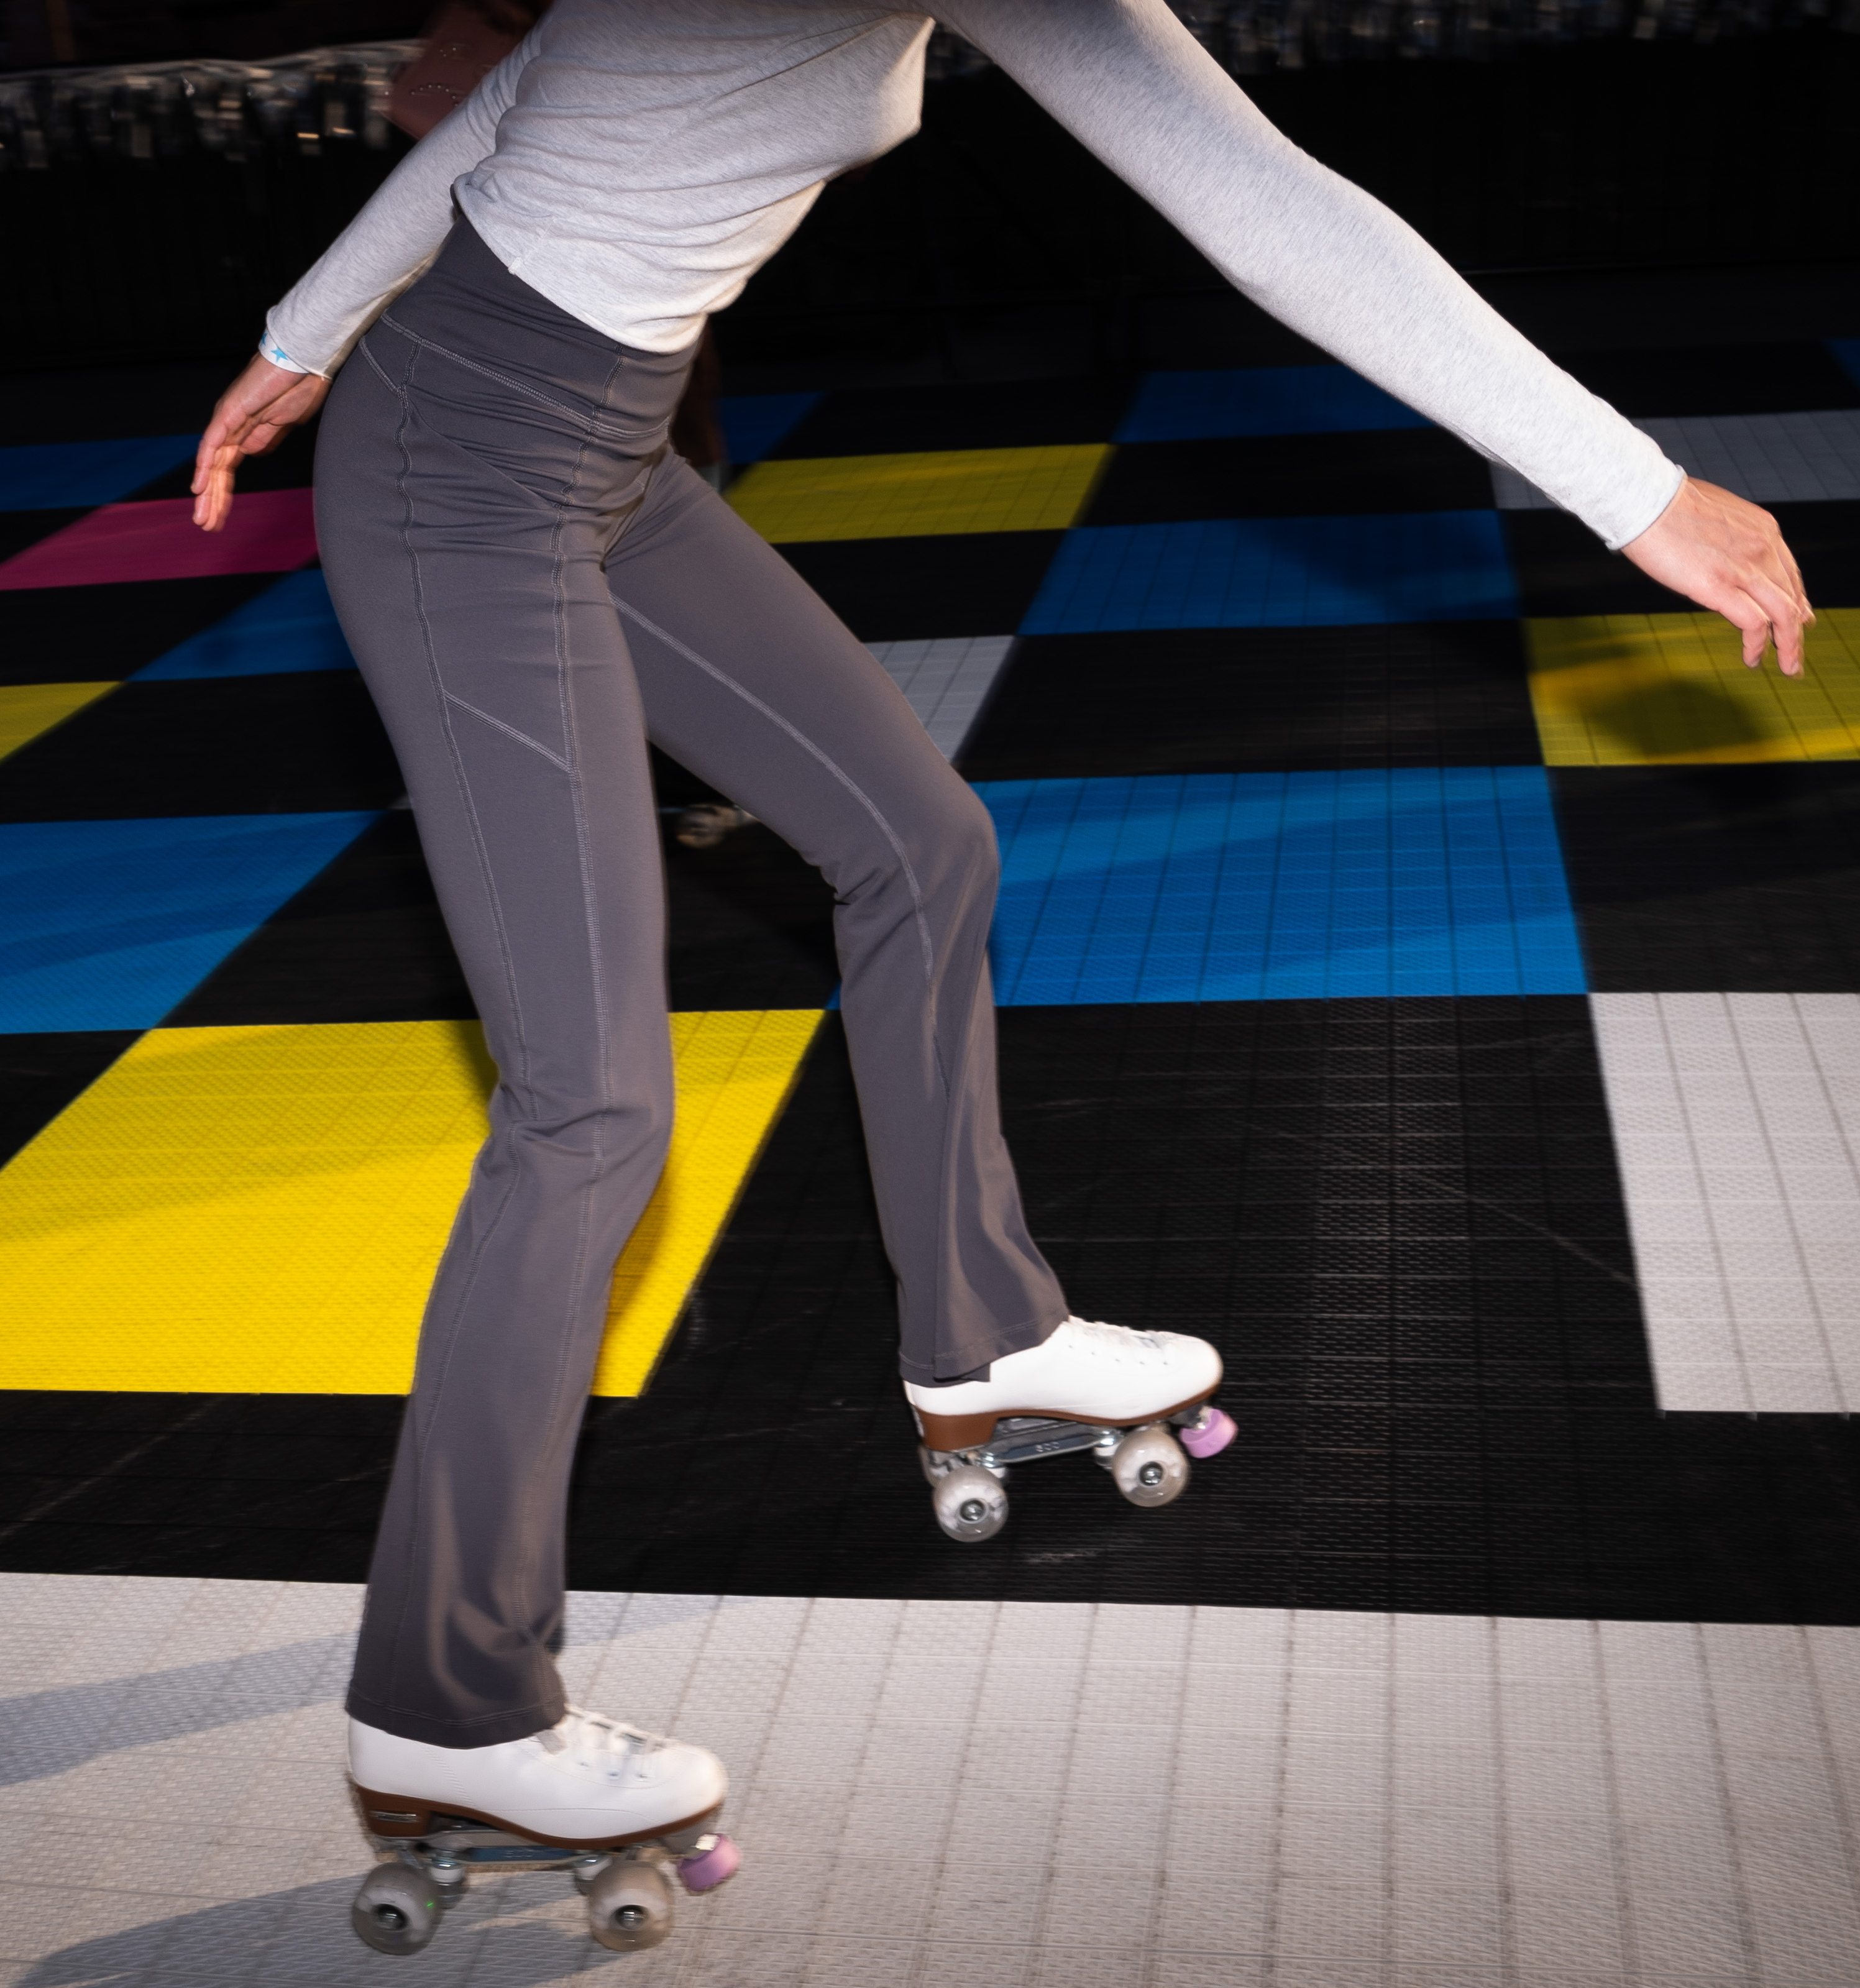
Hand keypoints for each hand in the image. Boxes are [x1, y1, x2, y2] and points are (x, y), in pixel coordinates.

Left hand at [191, 355, 330, 532]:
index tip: (220, 518)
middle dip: (213, 499)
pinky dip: (205, 465)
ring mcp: (229, 419)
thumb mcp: (285, 424)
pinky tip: (199, 487)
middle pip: (218, 470)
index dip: (224, 494)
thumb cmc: (300, 387)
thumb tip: (251, 454)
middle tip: (206, 525)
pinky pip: (213, 443)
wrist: (302, 361)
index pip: (229, 469)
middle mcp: (232, 427)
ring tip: (202, 517)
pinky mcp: (230, 412)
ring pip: (213, 462)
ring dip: (207, 492)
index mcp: (247, 432)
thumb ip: (266, 439)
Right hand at [1620, 476, 1812, 675]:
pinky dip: (1758, 645)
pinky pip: (1754, 624)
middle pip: (1792, 597)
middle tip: (1795, 653)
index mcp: (1763, 529)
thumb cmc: (1667, 504)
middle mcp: (1763, 548)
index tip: (1799, 619)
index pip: (1791, 573)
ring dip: (1788, 645)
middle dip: (1797, 629)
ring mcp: (1744, 568)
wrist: (1647, 499)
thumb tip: (1722, 553)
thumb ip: (1730, 537)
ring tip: (1787, 666)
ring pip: (1784, 615)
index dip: (1797, 600)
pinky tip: (1752, 658)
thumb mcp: (1715, 515)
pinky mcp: (1720, 587)